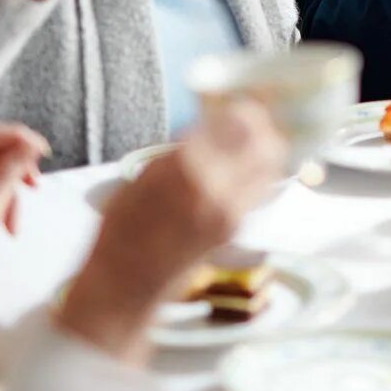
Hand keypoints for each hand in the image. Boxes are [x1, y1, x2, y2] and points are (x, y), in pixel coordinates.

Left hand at [0, 121, 48, 320]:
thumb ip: (10, 169)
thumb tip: (32, 144)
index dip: (16, 137)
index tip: (42, 149)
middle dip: (16, 171)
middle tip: (35, 184)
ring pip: (0, 172)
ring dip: (13, 193)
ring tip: (15, 220)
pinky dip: (7, 204)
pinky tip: (9, 226)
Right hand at [56, 100, 287, 362]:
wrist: (124, 287)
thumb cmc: (121, 233)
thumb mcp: (140, 179)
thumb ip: (177, 152)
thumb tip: (206, 128)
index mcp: (187, 168)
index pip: (239, 123)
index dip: (243, 109)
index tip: (239, 103)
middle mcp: (217, 189)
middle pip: (267, 143)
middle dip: (262, 127)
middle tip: (249, 120)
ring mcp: (231, 212)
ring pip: (270, 168)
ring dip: (263, 150)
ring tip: (246, 143)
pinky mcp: (235, 230)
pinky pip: (259, 191)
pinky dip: (256, 174)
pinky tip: (238, 171)